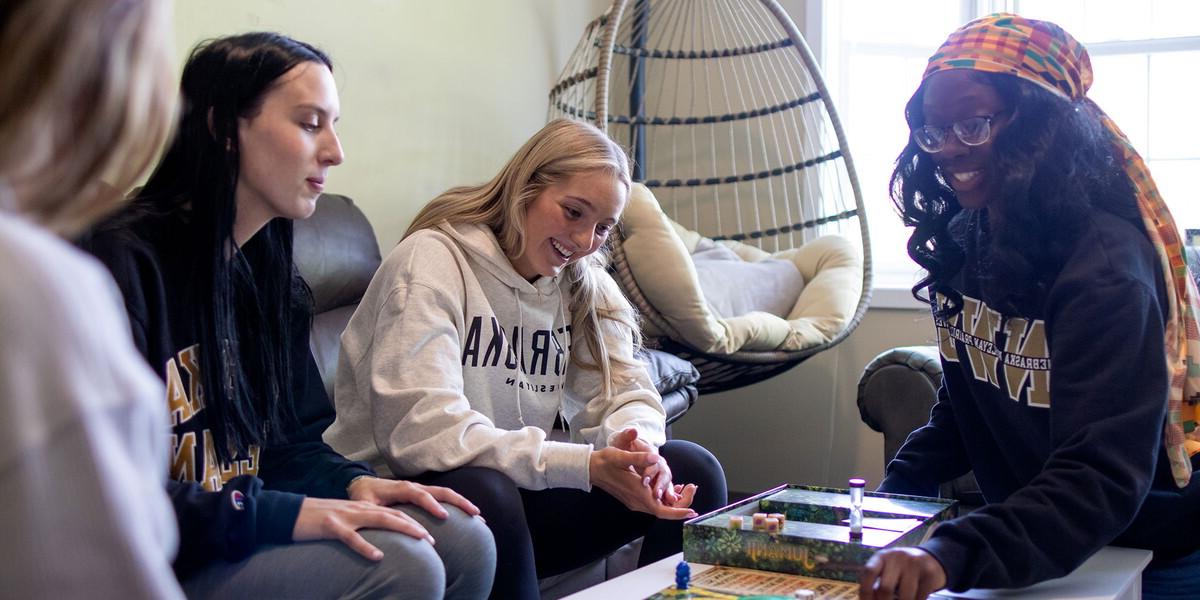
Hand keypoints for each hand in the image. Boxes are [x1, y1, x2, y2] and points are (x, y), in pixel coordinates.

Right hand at [292, 497, 433, 560]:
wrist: (289, 512)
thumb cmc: (317, 520)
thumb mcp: (344, 522)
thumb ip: (361, 528)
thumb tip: (378, 543)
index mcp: (362, 509)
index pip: (393, 513)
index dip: (413, 523)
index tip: (430, 537)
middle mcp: (358, 509)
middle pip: (393, 515)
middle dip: (415, 526)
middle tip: (433, 541)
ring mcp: (345, 516)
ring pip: (380, 520)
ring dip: (403, 528)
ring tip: (420, 539)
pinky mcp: (330, 525)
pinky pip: (350, 537)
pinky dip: (365, 546)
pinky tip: (378, 557)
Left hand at [347, 476, 481, 520]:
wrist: (361, 483)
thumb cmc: (363, 496)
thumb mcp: (364, 505)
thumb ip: (372, 513)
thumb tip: (377, 525)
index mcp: (401, 488)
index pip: (421, 495)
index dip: (432, 505)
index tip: (444, 516)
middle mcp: (414, 486)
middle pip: (441, 491)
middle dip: (459, 502)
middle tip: (475, 514)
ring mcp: (420, 489)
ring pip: (445, 493)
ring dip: (462, 503)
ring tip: (478, 516)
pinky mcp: (421, 494)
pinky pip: (442, 497)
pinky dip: (455, 504)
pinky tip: (466, 516)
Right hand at [589, 444, 696, 519]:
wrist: (591, 468)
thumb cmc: (605, 461)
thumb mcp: (619, 456)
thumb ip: (638, 457)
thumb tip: (655, 457)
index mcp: (637, 492)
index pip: (661, 510)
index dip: (678, 513)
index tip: (692, 512)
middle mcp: (637, 501)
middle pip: (665, 510)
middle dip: (682, 504)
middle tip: (692, 488)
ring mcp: (635, 501)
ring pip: (660, 508)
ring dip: (674, 502)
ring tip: (686, 487)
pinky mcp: (634, 498)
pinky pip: (654, 504)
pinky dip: (665, 499)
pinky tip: (671, 488)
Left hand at [858, 547, 946, 599]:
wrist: (928, 559)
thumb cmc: (900, 569)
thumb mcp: (886, 569)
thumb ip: (877, 582)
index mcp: (882, 556)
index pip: (869, 572)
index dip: (866, 592)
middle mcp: (897, 557)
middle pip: (885, 588)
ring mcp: (914, 564)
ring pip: (905, 596)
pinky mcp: (929, 573)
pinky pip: (920, 598)